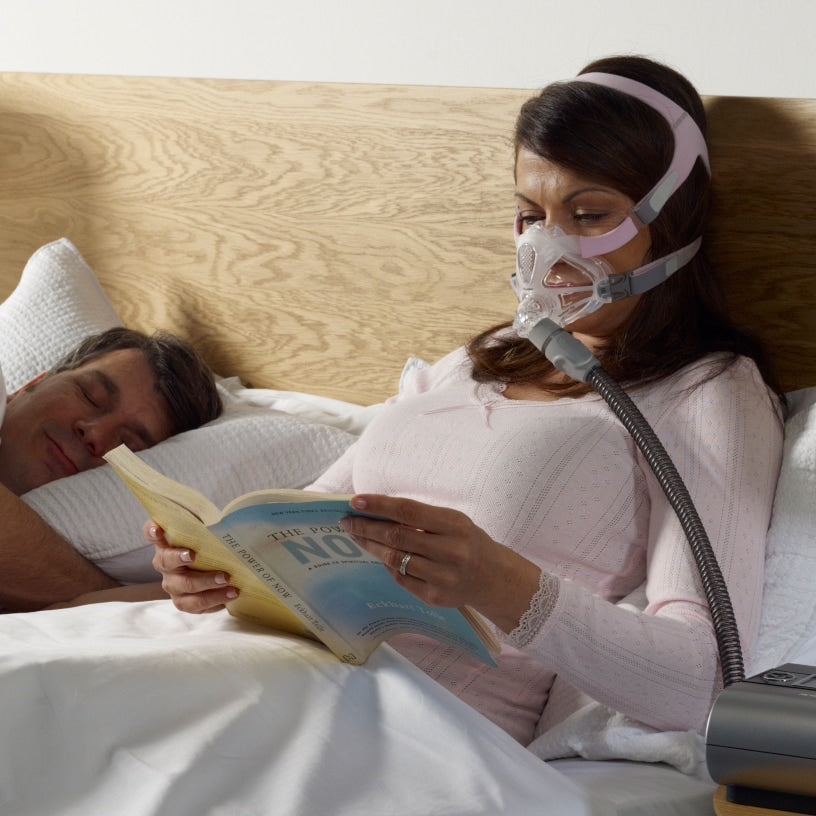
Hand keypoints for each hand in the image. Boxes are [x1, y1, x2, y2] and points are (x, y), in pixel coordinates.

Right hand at [145, 520, 237, 613]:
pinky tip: (229, 595)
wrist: (216, 569)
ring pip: (184, 587)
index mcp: (166, 542)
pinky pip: (196, 605)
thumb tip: (226, 520)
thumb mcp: (206, 531)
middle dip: (179, 558)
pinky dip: (214, 600)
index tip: (158, 529)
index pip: (151, 532)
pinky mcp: (184, 602)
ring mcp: (173, 584)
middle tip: (194, 555)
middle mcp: (164, 564)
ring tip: (227, 580)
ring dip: (205, 583)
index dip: (152, 530)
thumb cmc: (208, 545)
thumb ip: (208, 524)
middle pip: (166, 562)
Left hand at [339, 494, 540, 632]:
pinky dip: (387, 565)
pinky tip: (379, 555)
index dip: (379, 505)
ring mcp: (442, 577)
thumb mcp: (453, 521)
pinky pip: (400, 578)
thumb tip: (378, 512)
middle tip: (347, 521)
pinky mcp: (434, 597)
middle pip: (396, 537)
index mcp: (455, 525)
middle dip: (366, 528)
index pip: (408, 511)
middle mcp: (450, 551)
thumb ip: (421, 517)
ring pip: (394, 559)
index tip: (356, 501)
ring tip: (357, 536)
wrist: (493, 578)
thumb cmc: (468, 542)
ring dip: (370, 546)